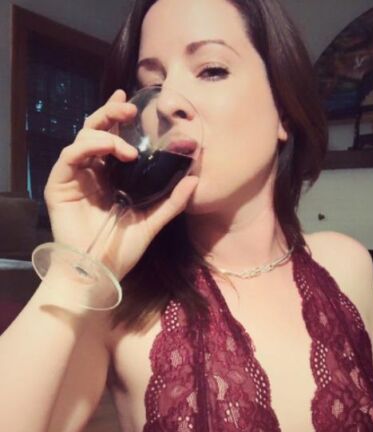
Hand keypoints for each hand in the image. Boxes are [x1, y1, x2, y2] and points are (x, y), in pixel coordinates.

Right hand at [44, 89, 198, 280]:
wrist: (99, 273)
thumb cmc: (121, 250)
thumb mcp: (152, 221)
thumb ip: (172, 201)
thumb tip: (195, 178)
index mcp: (109, 176)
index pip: (111, 137)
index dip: (117, 116)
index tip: (131, 99)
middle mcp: (91, 172)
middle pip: (95, 130)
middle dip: (111, 114)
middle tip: (128, 110)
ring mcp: (74, 177)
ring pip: (83, 137)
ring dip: (106, 135)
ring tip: (128, 150)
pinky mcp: (60, 185)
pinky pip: (70, 155)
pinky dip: (89, 147)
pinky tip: (110, 150)